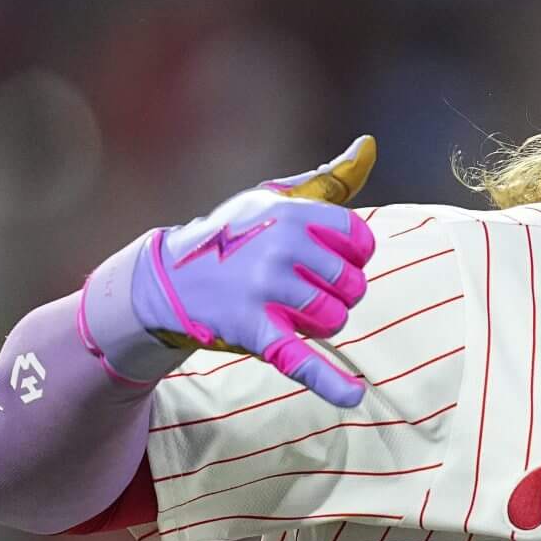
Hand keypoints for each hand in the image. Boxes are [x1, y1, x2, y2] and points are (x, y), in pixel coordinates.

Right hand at [126, 136, 380, 406]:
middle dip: (333, 293)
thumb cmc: (235, 237)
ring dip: (319, 323)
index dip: (349, 256)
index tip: (321, 257)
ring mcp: (266, 290)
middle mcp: (281, 247)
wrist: (170, 280)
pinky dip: (329, 381)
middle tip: (296, 288)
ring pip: (334, 319)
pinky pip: (302, 359)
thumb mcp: (275, 200)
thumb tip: (370, 146)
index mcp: (292, 214)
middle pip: (352, 285)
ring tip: (285, 310)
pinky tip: (354, 394)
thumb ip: (329, 180)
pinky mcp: (254, 331)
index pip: (361, 242)